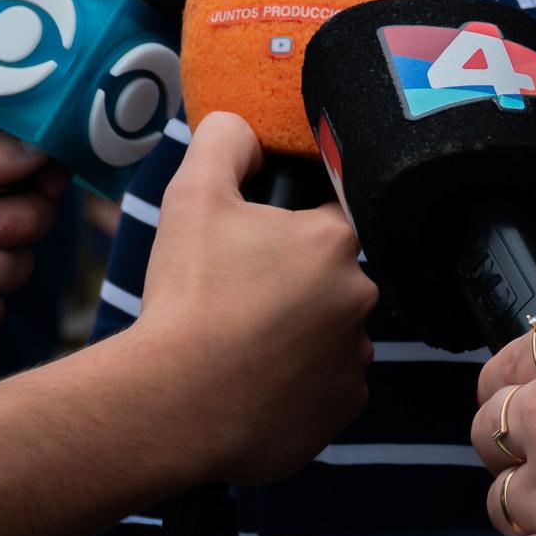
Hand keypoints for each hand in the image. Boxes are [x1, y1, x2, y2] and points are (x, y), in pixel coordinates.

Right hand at [133, 112, 374, 484]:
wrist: (173, 403)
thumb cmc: (188, 297)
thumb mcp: (193, 195)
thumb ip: (223, 142)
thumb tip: (244, 126)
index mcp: (336, 240)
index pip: (330, 212)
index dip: (291, 224)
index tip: (255, 245)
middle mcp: (361, 297)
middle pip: (330, 275)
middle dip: (292, 281)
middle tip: (238, 296)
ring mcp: (356, 358)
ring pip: (331, 330)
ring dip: (297, 333)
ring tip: (240, 343)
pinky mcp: (343, 409)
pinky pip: (327, 384)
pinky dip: (298, 383)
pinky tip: (254, 382)